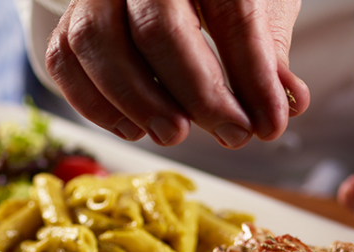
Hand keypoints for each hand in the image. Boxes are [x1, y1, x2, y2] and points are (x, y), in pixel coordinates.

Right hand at [45, 0, 309, 147]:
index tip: (270, 124)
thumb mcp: (255, 6)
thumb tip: (290, 101)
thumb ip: (266, 52)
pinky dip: (94, 104)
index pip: (231, 13)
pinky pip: (63, 60)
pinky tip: (132, 130)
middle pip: (157, 27)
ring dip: (138, 101)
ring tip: (174, 135)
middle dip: (197, 92)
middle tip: (231, 135)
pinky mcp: (68, 21)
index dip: (253, 74)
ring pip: (97, 42)